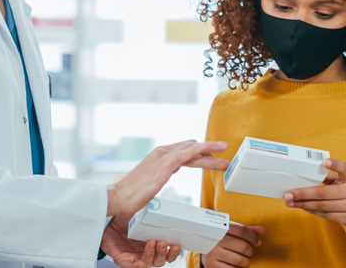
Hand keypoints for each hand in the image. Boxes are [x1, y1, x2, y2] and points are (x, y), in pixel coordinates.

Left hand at [101, 214, 181, 267]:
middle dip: (166, 253)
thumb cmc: (124, 220)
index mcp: (153, 244)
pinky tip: (148, 245)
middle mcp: (146, 253)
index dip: (174, 251)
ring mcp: (136, 258)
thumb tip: (164, 199)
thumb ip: (153, 211)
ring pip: (152, 263)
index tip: (178, 244)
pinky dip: (145, 257)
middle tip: (166, 242)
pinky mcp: (126, 262)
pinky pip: (138, 265)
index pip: (167, 253)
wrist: (106, 223)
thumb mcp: (141, 213)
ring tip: (157, 242)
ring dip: (158, 254)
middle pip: (162, 260)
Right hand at [107, 140, 229, 215]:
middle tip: (224, 162)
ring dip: (212, 153)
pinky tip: (214, 152)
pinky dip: (203, 150)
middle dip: (209, 154)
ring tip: (227, 161)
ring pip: (193, 150)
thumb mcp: (150, 180)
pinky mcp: (165, 165)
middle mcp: (162, 152)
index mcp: (158, 156)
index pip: (184, 150)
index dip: (200, 154)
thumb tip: (168, 172)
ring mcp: (163, 157)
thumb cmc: (132, 193)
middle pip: (191, 148)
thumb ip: (160, 172)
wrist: (118, 197)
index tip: (212, 159)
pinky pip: (188, 153)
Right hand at [201, 223, 263, 267]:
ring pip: (239, 260)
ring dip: (246, 261)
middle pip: (243, 246)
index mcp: (221, 227)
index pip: (242, 231)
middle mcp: (215, 239)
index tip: (257, 242)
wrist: (202, 246)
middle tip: (248, 252)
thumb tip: (262, 230)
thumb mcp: (231, 231)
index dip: (253, 237)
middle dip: (250, 251)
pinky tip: (235, 265)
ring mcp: (212, 253)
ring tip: (243, 259)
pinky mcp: (212, 265)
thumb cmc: (222, 238)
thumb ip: (247, 230)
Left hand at [283, 158, 345, 227]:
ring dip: (303, 204)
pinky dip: (311, 210)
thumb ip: (329, 176)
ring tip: (290, 202)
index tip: (324, 162)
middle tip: (288, 194)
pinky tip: (302, 207)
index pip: (344, 168)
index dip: (334, 165)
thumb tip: (308, 176)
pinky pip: (325, 214)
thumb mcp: (342, 181)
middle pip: (323, 193)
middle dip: (303, 194)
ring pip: (322, 205)